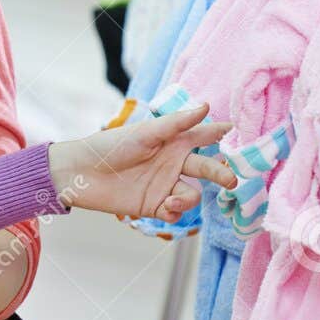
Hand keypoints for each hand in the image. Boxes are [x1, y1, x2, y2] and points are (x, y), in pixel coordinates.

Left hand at [48, 104, 234, 219]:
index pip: (203, 136)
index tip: (240, 131)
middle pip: (206, 169)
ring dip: (189, 198)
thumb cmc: (110, 145)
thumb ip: (177, 123)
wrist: (80, 173)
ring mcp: (164, 185)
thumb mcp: (145, 132)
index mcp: (172, 141)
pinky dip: (175, 211)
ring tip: (174, 198)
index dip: (220, 133)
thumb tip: (206, 106)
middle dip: (221, 174)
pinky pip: (175, 212)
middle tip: (232, 181)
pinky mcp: (153, 206)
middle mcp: (172, 163)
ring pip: (192, 194)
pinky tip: (165, 206)